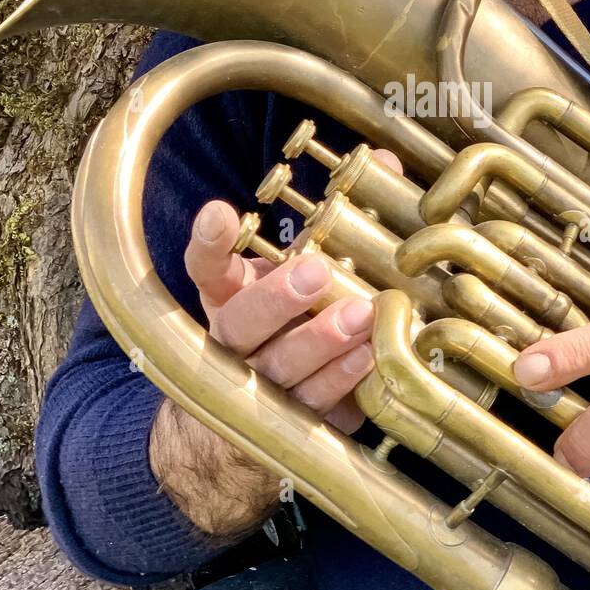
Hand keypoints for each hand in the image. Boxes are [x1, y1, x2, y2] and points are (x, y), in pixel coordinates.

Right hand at [184, 158, 397, 433]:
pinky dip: (343, 383)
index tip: (218, 211)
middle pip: (242, 324)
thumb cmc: (296, 322)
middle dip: (277, 298)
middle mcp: (235, 346)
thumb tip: (384, 162)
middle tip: (314, 270)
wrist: (257, 425)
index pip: (204, 268)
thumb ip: (341, 217)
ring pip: (282, 370)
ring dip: (321, 343)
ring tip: (359, 315)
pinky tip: (369, 358)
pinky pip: (317, 410)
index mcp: (228, 300)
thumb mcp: (303, 267)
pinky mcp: (296, 427)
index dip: (208, 244)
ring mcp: (262, 392)